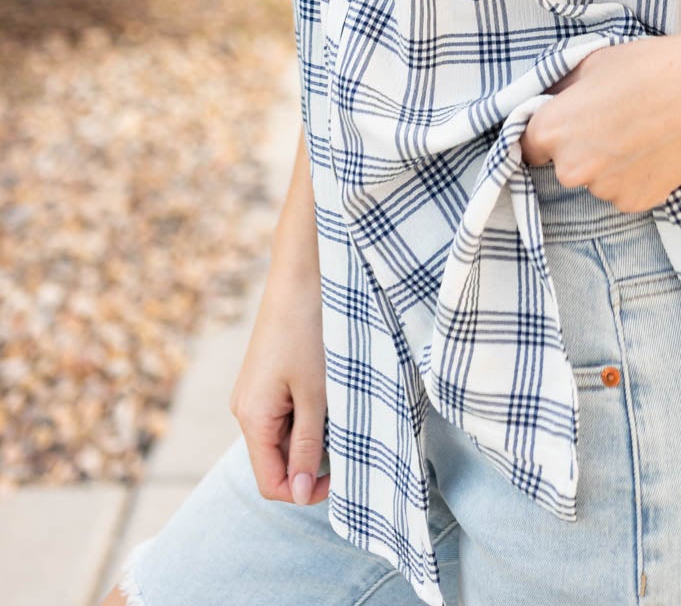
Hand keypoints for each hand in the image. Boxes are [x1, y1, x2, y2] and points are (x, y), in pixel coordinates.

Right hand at [229, 257, 328, 506]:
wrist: (301, 274)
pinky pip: (284, 413)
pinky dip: (307, 413)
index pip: (271, 482)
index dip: (306, 489)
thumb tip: (301, 494)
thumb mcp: (316, 394)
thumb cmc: (309, 331)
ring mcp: (254, 392)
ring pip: (283, 436)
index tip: (342, 475)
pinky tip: (328, 392)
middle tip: (346, 434)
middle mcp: (245, 409)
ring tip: (338, 406)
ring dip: (312, 433)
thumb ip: (308, 446)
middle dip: (311, 459)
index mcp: (252, 418)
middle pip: (276, 460)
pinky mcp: (265, 377)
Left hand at [518, 29, 680, 212]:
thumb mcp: (592, 64)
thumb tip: (550, 100)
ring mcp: (605, 190)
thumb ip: (563, 89)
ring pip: (598, 179)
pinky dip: (635, 176)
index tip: (563, 125)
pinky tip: (655, 149)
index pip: (526, 145)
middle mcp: (572, 169)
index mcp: (553, 130)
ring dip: (610, 164)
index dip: (543, 133)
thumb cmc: (648, 68)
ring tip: (641, 133)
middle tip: (613, 122)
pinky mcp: (636, 203)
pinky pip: (625, 190)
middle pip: (564, 164)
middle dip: (580, 147)